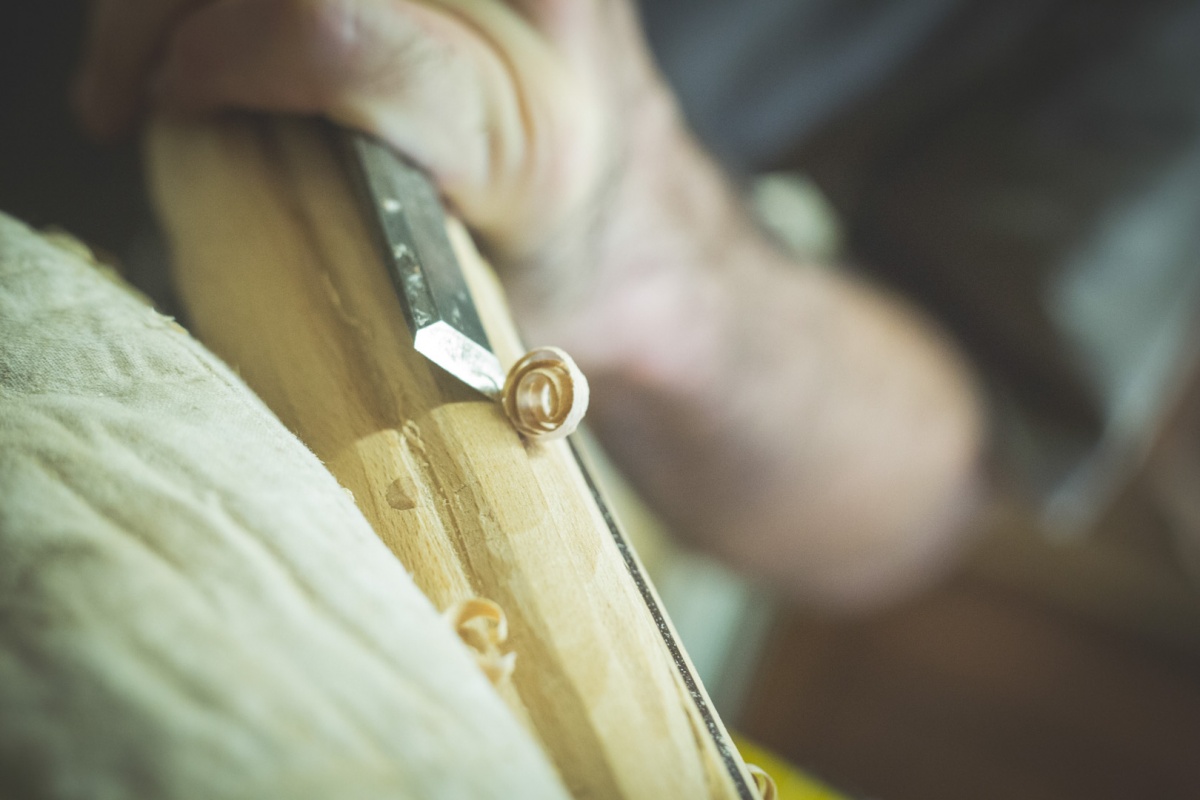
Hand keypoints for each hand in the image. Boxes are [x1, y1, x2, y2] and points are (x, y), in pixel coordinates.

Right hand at [73, 0, 681, 312]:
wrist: (655, 245)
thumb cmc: (557, 298)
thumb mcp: (449, 314)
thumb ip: (330, 248)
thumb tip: (188, 174)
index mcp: (527, 133)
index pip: (335, 33)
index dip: (213, 57)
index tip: (150, 110)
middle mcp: (543, 18)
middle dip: (173, 4)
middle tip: (126, 84)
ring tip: (163, 54)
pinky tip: (230, 29)